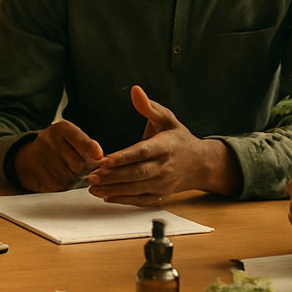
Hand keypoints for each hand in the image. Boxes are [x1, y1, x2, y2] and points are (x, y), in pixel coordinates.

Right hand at [11, 120, 103, 192]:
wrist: (30, 154)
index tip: (99, 156)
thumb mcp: (72, 138)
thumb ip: (86, 145)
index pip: (80, 140)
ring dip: (70, 179)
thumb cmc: (58, 147)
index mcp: (61, 129)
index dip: (91, 149)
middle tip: (75, 166)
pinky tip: (55, 177)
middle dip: (81, 169)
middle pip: (77, 164)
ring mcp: (39, 156)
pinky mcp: (33, 171)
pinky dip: (59, 185)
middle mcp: (48, 140)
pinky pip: (55, 186)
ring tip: (65, 171)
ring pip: (67, 178)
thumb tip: (100, 159)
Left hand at [87, 86, 232, 203]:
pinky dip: (123, 200)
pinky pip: (140, 200)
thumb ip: (149, 107)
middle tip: (92, 175)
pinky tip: (106, 196)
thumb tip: (135, 90)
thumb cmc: (178, 139)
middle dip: (113, 176)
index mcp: (165, 146)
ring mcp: (163, 184)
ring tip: (93, 187)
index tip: (104, 160)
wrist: (199, 164)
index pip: (141, 153)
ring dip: (114, 189)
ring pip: (136, 189)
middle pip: (136, 173)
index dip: (123, 157)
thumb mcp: (167, 118)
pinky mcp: (160, 195)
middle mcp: (164, 167)